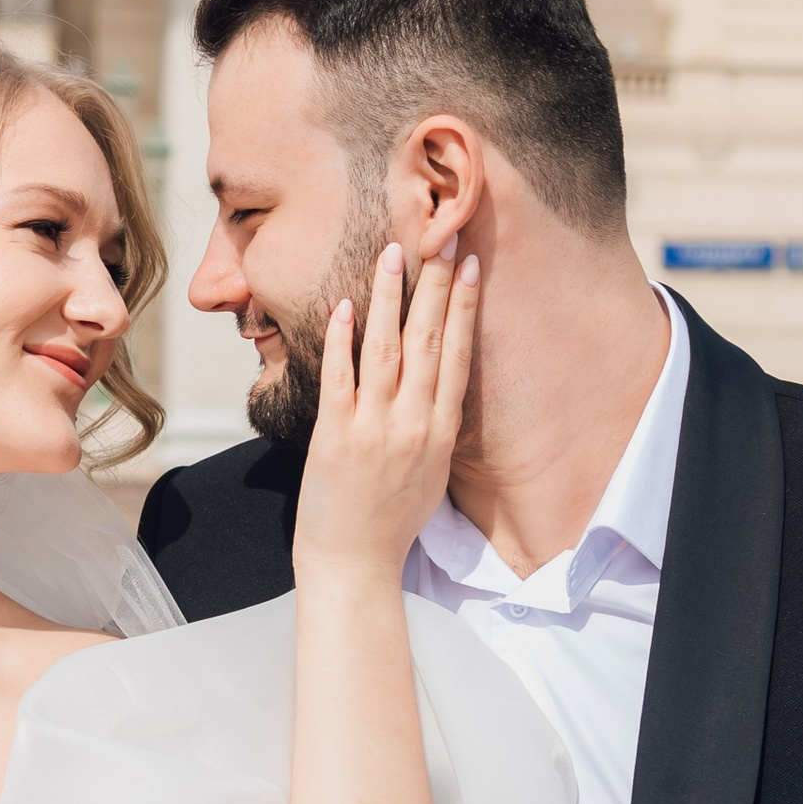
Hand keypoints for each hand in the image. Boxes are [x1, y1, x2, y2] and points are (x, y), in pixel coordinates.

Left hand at [292, 240, 480, 590]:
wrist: (355, 565)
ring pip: (386, 350)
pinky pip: (340, 378)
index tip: (467, 265)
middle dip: (435, 286)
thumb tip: (439, 386)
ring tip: (394, 253)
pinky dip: (343, 340)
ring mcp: (373, 429)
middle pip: (427, 341)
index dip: (463, 306)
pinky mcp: (335, 437)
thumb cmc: (391, 524)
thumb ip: (435, 426)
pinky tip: (347, 306)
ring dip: (390, 297)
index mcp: (440, 432)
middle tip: (440, 238)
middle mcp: (413, 425)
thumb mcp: (432, 474)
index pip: (456, 355)